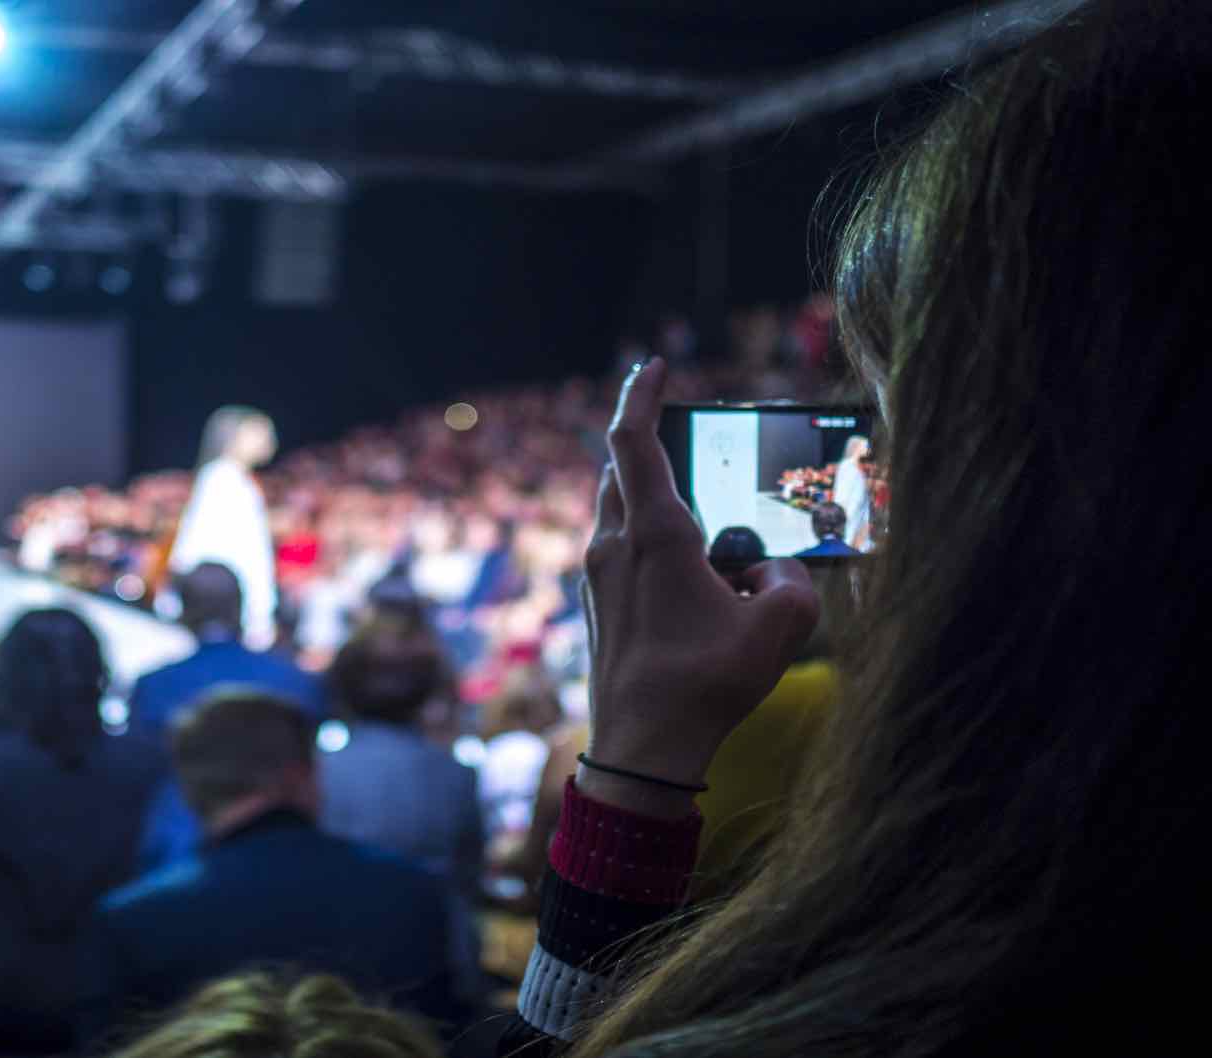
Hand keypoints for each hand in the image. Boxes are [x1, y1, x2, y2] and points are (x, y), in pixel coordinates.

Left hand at [580, 359, 818, 815]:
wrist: (641, 751)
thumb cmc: (704, 686)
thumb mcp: (780, 628)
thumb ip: (791, 581)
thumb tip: (769, 572)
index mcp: (652, 534)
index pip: (634, 439)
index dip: (641, 393)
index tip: (653, 363)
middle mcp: (612, 545)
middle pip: (623, 471)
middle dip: (655, 450)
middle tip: (694, 449)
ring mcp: (596, 576)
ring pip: (620, 512)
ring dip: (657, 503)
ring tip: (709, 534)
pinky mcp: (598, 605)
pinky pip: (621, 552)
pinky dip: (653, 545)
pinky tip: (694, 581)